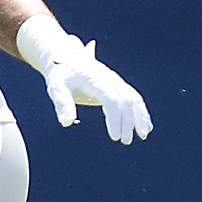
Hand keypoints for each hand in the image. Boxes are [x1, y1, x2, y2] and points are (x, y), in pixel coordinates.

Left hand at [15, 10, 152, 143]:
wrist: (67, 59)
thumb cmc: (61, 76)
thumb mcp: (56, 87)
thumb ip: (62, 104)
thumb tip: (67, 123)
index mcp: (94, 79)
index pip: (111, 100)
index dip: (115, 119)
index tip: (114, 137)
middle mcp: (109, 78)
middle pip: (126, 99)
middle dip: (129, 121)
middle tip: (125, 141)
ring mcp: (116, 80)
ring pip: (134, 97)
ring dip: (140, 116)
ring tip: (143, 135)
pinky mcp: (118, 84)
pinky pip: (134, 97)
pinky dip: (141, 111)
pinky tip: (146, 125)